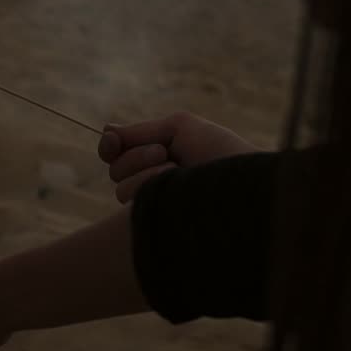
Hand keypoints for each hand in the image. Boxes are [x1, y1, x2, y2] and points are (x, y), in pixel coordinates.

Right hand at [99, 112, 258, 202]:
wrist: (244, 184)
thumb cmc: (221, 154)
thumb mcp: (181, 129)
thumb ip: (141, 130)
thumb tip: (106, 129)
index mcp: (156, 158)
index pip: (117, 152)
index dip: (110, 145)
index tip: (113, 140)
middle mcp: (150, 181)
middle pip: (114, 167)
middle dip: (136, 156)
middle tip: (166, 154)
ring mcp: (152, 204)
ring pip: (121, 187)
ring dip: (147, 174)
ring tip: (179, 173)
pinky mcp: (154, 222)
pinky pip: (130, 203)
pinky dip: (151, 187)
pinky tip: (176, 191)